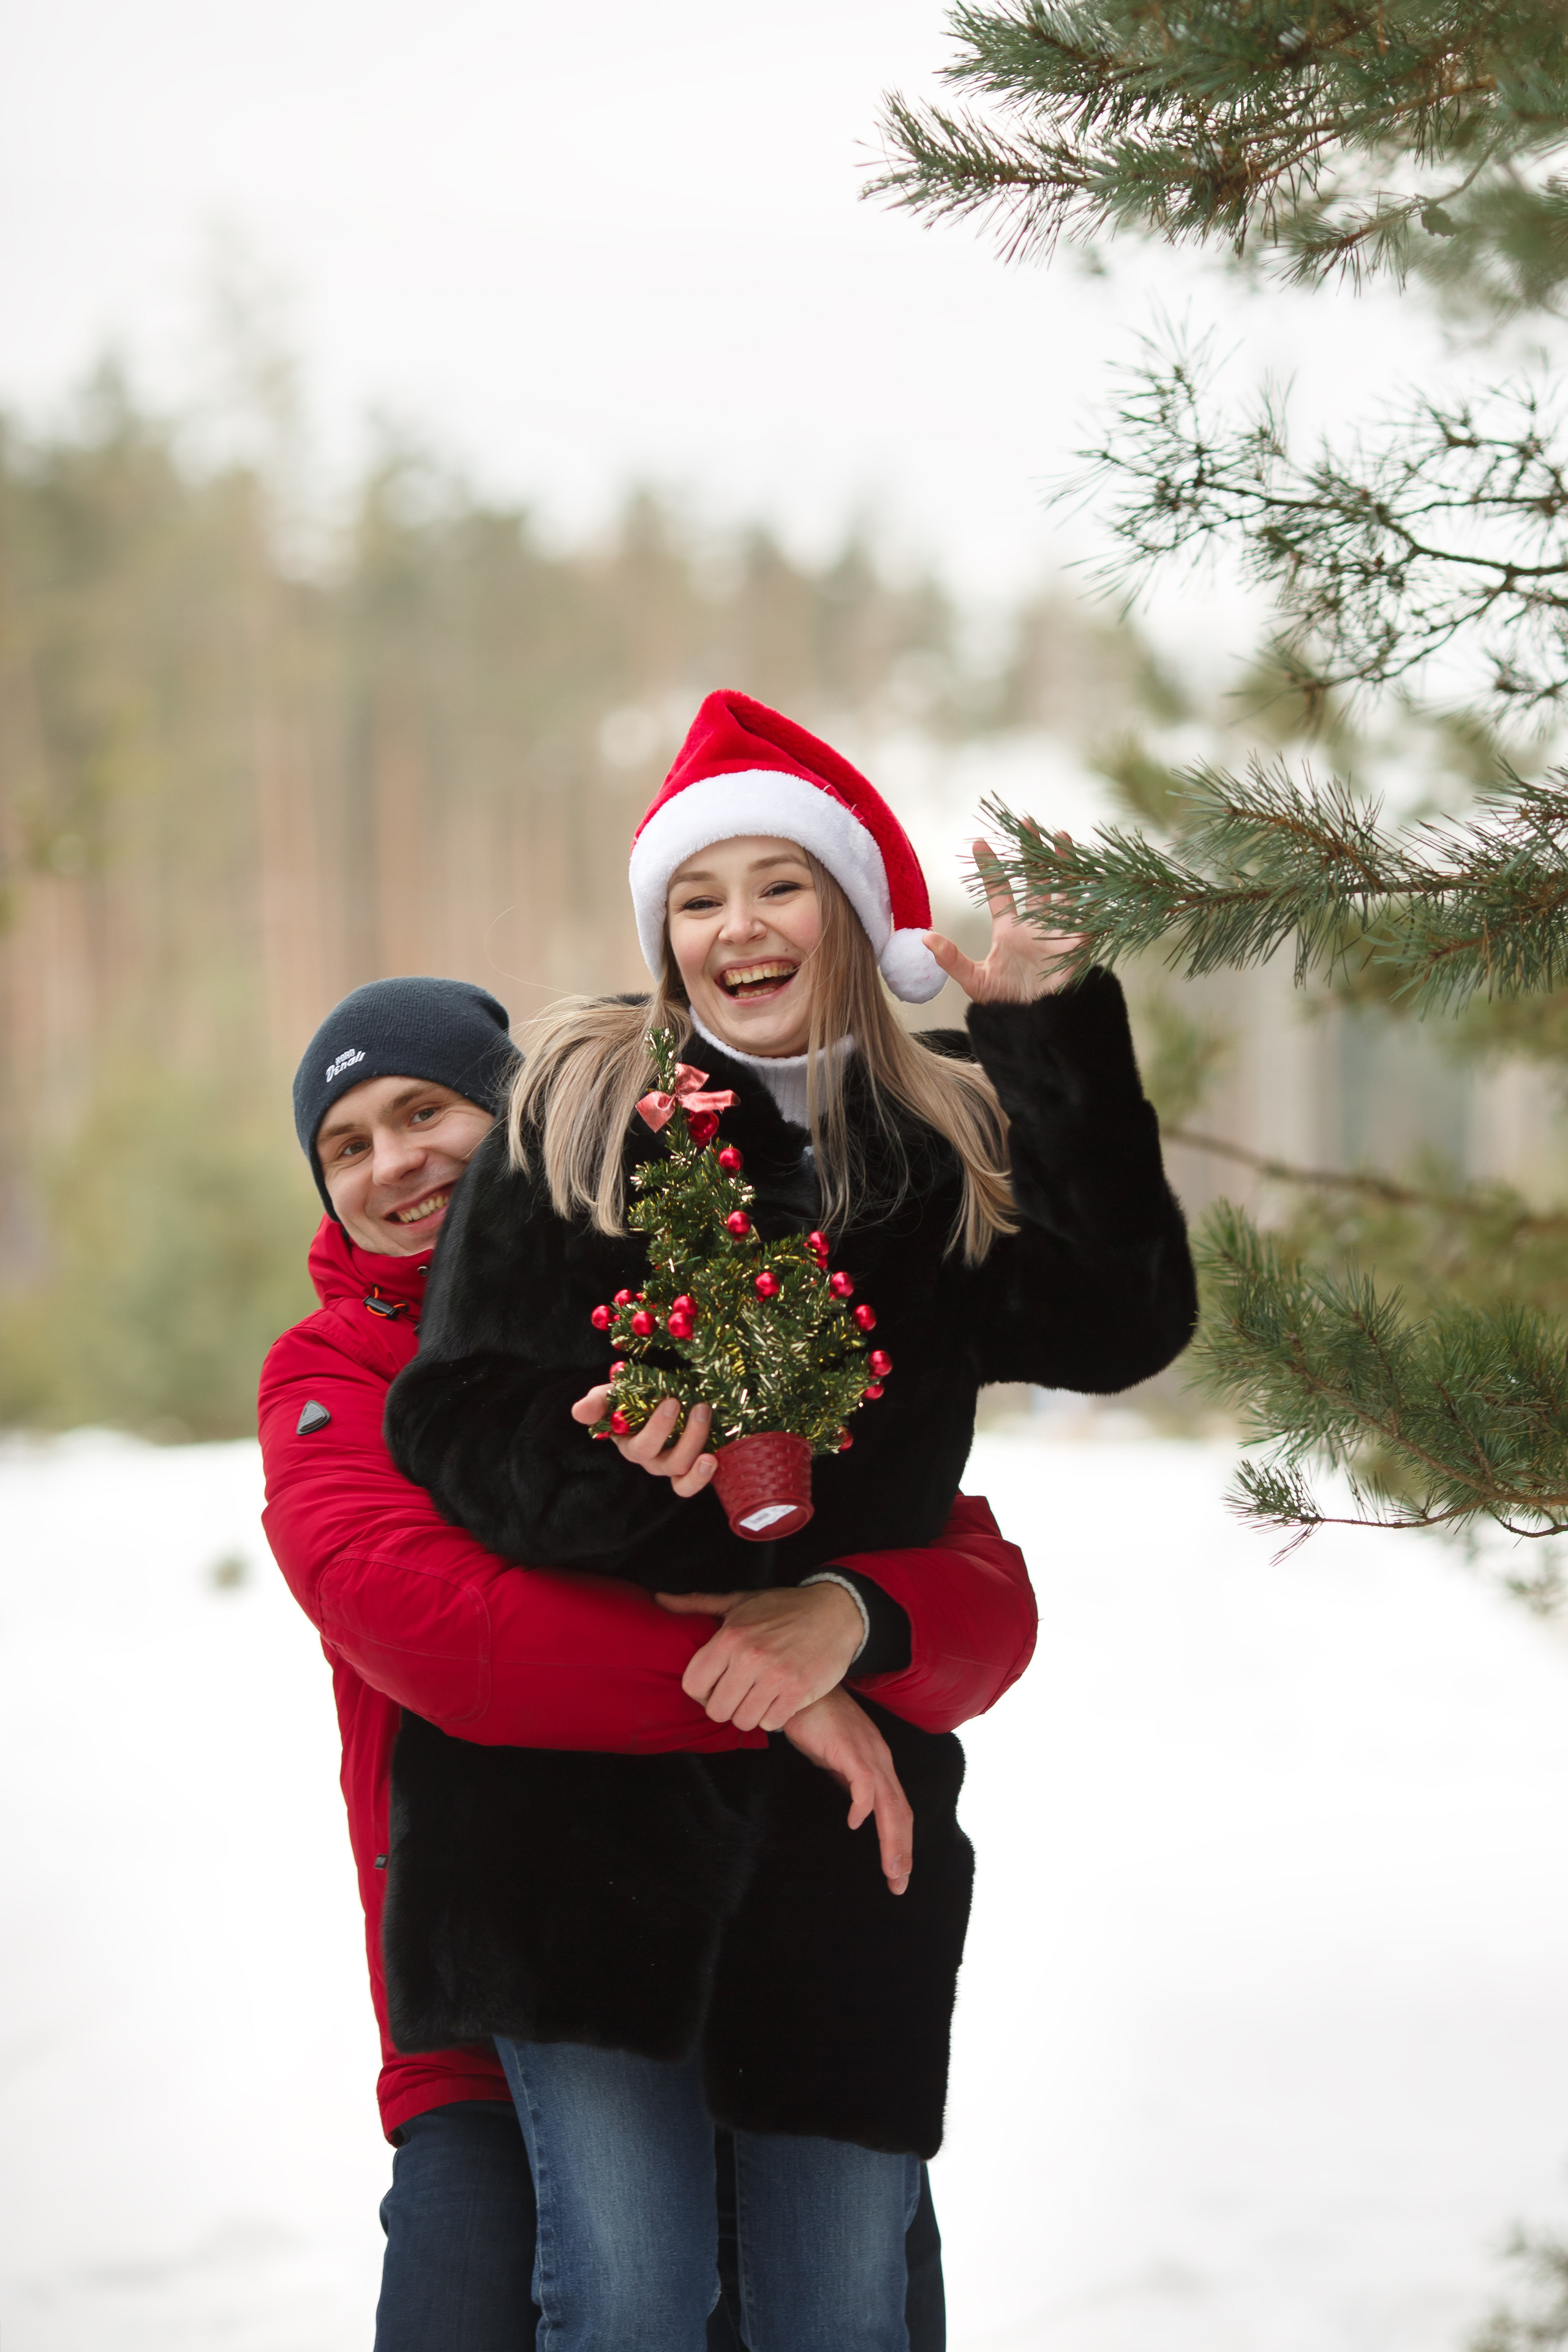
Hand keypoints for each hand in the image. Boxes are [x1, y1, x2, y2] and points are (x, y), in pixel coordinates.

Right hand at [571, 1385, 715, 1498]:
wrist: (656, 1397)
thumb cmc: (631, 1398)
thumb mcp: (612, 1395)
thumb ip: (597, 1403)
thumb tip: (580, 1412)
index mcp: (632, 1446)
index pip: (641, 1447)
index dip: (658, 1430)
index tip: (671, 1401)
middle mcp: (652, 1461)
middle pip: (668, 1463)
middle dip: (686, 1437)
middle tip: (698, 1407)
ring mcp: (672, 1465)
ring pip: (682, 1472)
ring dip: (698, 1447)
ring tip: (706, 1417)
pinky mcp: (692, 1465)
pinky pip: (692, 1483)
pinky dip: (702, 1476)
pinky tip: (712, 1459)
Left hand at [655, 1583, 864, 1732]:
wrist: (835, 1612)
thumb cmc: (783, 1607)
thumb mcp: (739, 1601)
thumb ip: (698, 1604)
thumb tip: (659, 1600)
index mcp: (730, 1636)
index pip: (694, 1684)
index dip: (701, 1690)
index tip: (714, 1685)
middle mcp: (750, 1657)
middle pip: (716, 1709)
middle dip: (725, 1705)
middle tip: (738, 1693)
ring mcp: (775, 1677)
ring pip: (743, 1720)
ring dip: (749, 1712)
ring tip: (758, 1696)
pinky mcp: (798, 1692)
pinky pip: (771, 1723)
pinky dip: (772, 1716)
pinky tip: (777, 1699)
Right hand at [783, 1687, 912, 1896]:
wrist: (799, 1690)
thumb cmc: (815, 1722)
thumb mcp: (837, 1760)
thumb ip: (850, 1782)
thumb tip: (858, 1811)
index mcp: (879, 1764)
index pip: (898, 1809)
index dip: (901, 1842)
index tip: (897, 1872)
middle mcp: (880, 1759)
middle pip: (901, 1811)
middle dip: (903, 1850)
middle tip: (898, 1883)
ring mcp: (867, 1752)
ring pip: (889, 1803)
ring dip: (892, 1839)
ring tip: (890, 1869)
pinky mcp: (849, 1747)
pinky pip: (863, 1780)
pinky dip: (862, 1805)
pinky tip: (854, 1823)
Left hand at [924, 828, 1087, 1002]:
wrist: (1037, 1026)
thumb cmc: (1006, 1006)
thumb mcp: (975, 982)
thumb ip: (951, 960)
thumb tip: (924, 938)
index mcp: (1010, 930)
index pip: (1000, 891)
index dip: (991, 868)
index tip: (980, 842)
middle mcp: (1036, 924)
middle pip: (1035, 880)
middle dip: (1033, 853)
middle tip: (1028, 823)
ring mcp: (1059, 931)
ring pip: (1063, 889)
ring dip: (1064, 864)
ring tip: (1063, 837)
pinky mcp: (1080, 944)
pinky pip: (1088, 915)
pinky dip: (1092, 896)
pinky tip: (1093, 874)